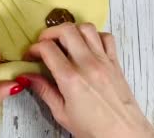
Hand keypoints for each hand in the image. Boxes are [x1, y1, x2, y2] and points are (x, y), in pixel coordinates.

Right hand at [20, 23, 153, 137]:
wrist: (125, 135)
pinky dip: (94, 36)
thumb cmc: (96, 130)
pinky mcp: (115, 63)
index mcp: (71, 79)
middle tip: (44, 43)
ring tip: (64, 42)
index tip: (31, 55)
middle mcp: (87, 65)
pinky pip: (106, 37)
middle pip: (66, 30)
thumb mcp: (62, 113)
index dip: (34, 48)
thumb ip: (44, 90)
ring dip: (72, 30)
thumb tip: (28, 77)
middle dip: (50, 33)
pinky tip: (87, 46)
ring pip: (86, 28)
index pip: (47, 48)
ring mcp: (103, 61)